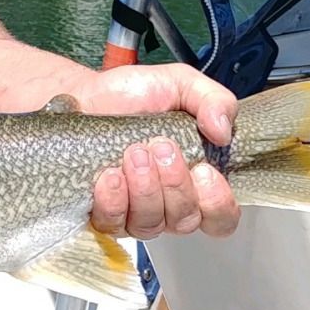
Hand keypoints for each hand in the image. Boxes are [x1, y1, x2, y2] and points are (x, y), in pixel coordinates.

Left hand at [74, 64, 239, 240]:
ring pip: (151, 225)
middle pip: (187, 221)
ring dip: (145, 189)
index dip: (217, 202)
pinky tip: (110, 175)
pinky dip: (114, 200)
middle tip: (160, 147)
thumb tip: (224, 131)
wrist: (84, 95)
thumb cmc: (132, 96)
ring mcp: (135, 212)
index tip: (203, 169)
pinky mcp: (104, 214)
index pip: (221, 216)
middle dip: (175, 184)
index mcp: (195, 179)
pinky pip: (115, 223)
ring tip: (134, 153)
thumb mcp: (180, 84)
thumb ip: (213, 100)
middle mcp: (168, 203)